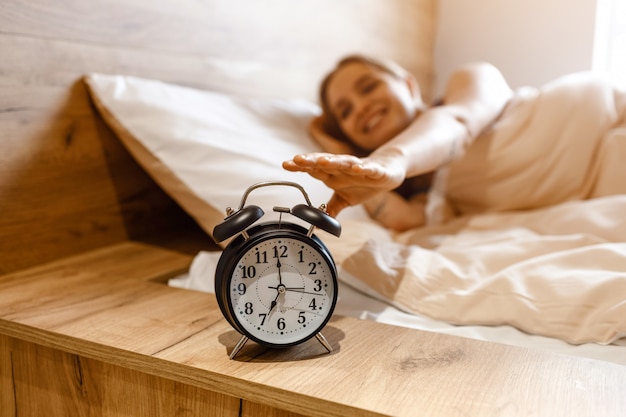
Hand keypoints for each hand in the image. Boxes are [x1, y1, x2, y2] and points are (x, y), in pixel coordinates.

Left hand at [282, 152, 406, 215]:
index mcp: (333, 174)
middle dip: (310, 161)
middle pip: (324, 163)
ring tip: (321, 161)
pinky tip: (356, 168)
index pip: (313, 169)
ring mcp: (358, 168)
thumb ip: (330, 209)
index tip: (286, 165)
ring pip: (343, 163)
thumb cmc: (363, 182)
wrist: (388, 172)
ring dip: (332, 161)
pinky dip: (362, 168)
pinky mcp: (375, 170)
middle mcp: (342, 168)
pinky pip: (368, 169)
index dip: (300, 167)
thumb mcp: (344, 199)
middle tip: (297, 160)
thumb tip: (316, 225)